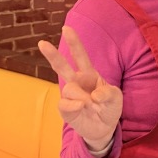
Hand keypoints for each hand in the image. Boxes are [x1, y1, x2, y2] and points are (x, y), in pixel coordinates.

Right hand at [38, 26, 122, 150]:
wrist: (104, 128)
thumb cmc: (109, 108)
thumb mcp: (116, 98)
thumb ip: (109, 93)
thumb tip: (94, 95)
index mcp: (89, 74)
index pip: (80, 56)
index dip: (74, 43)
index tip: (66, 29)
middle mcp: (76, 82)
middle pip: (62, 66)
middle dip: (52, 55)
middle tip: (41, 43)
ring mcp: (69, 95)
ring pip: (69, 88)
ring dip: (83, 97)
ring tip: (92, 105)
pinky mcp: (65, 109)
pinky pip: (65, 103)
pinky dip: (74, 105)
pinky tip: (81, 107)